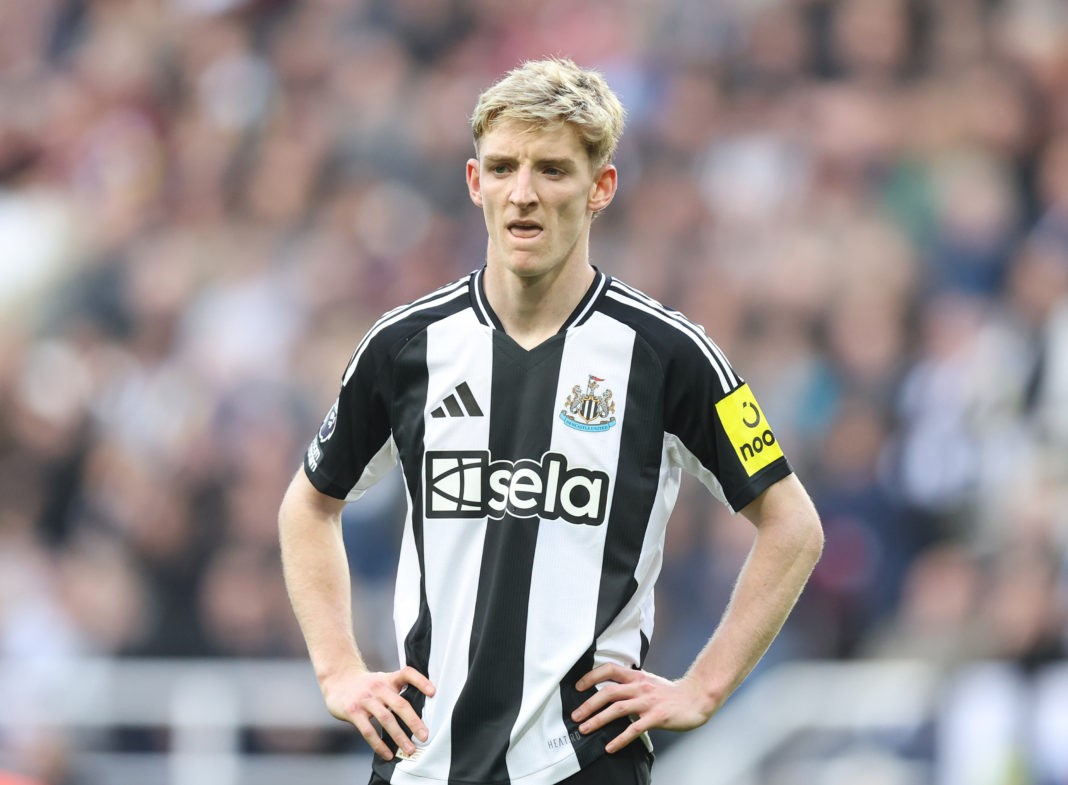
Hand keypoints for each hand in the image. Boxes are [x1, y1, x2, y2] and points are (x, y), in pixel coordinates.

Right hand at [321, 664, 435, 759]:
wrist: (337, 680)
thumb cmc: (365, 685)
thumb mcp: (382, 680)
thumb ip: (396, 691)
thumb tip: (417, 713)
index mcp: (388, 679)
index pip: (407, 674)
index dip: (421, 681)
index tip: (433, 692)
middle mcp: (378, 688)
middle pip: (400, 704)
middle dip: (414, 722)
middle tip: (424, 736)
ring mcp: (365, 700)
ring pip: (386, 719)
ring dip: (399, 736)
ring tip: (410, 749)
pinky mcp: (353, 712)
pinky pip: (368, 731)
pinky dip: (379, 744)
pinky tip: (388, 754)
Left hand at [570, 664, 715, 752]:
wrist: (696, 698)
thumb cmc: (671, 693)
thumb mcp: (649, 682)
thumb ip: (631, 684)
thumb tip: (611, 690)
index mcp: (637, 677)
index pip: (609, 670)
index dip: (592, 677)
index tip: (578, 686)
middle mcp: (640, 687)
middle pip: (608, 691)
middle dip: (588, 704)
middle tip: (575, 715)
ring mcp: (648, 702)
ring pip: (617, 708)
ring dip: (598, 719)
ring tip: (586, 729)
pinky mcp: (656, 717)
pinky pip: (634, 728)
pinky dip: (620, 738)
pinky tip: (610, 746)